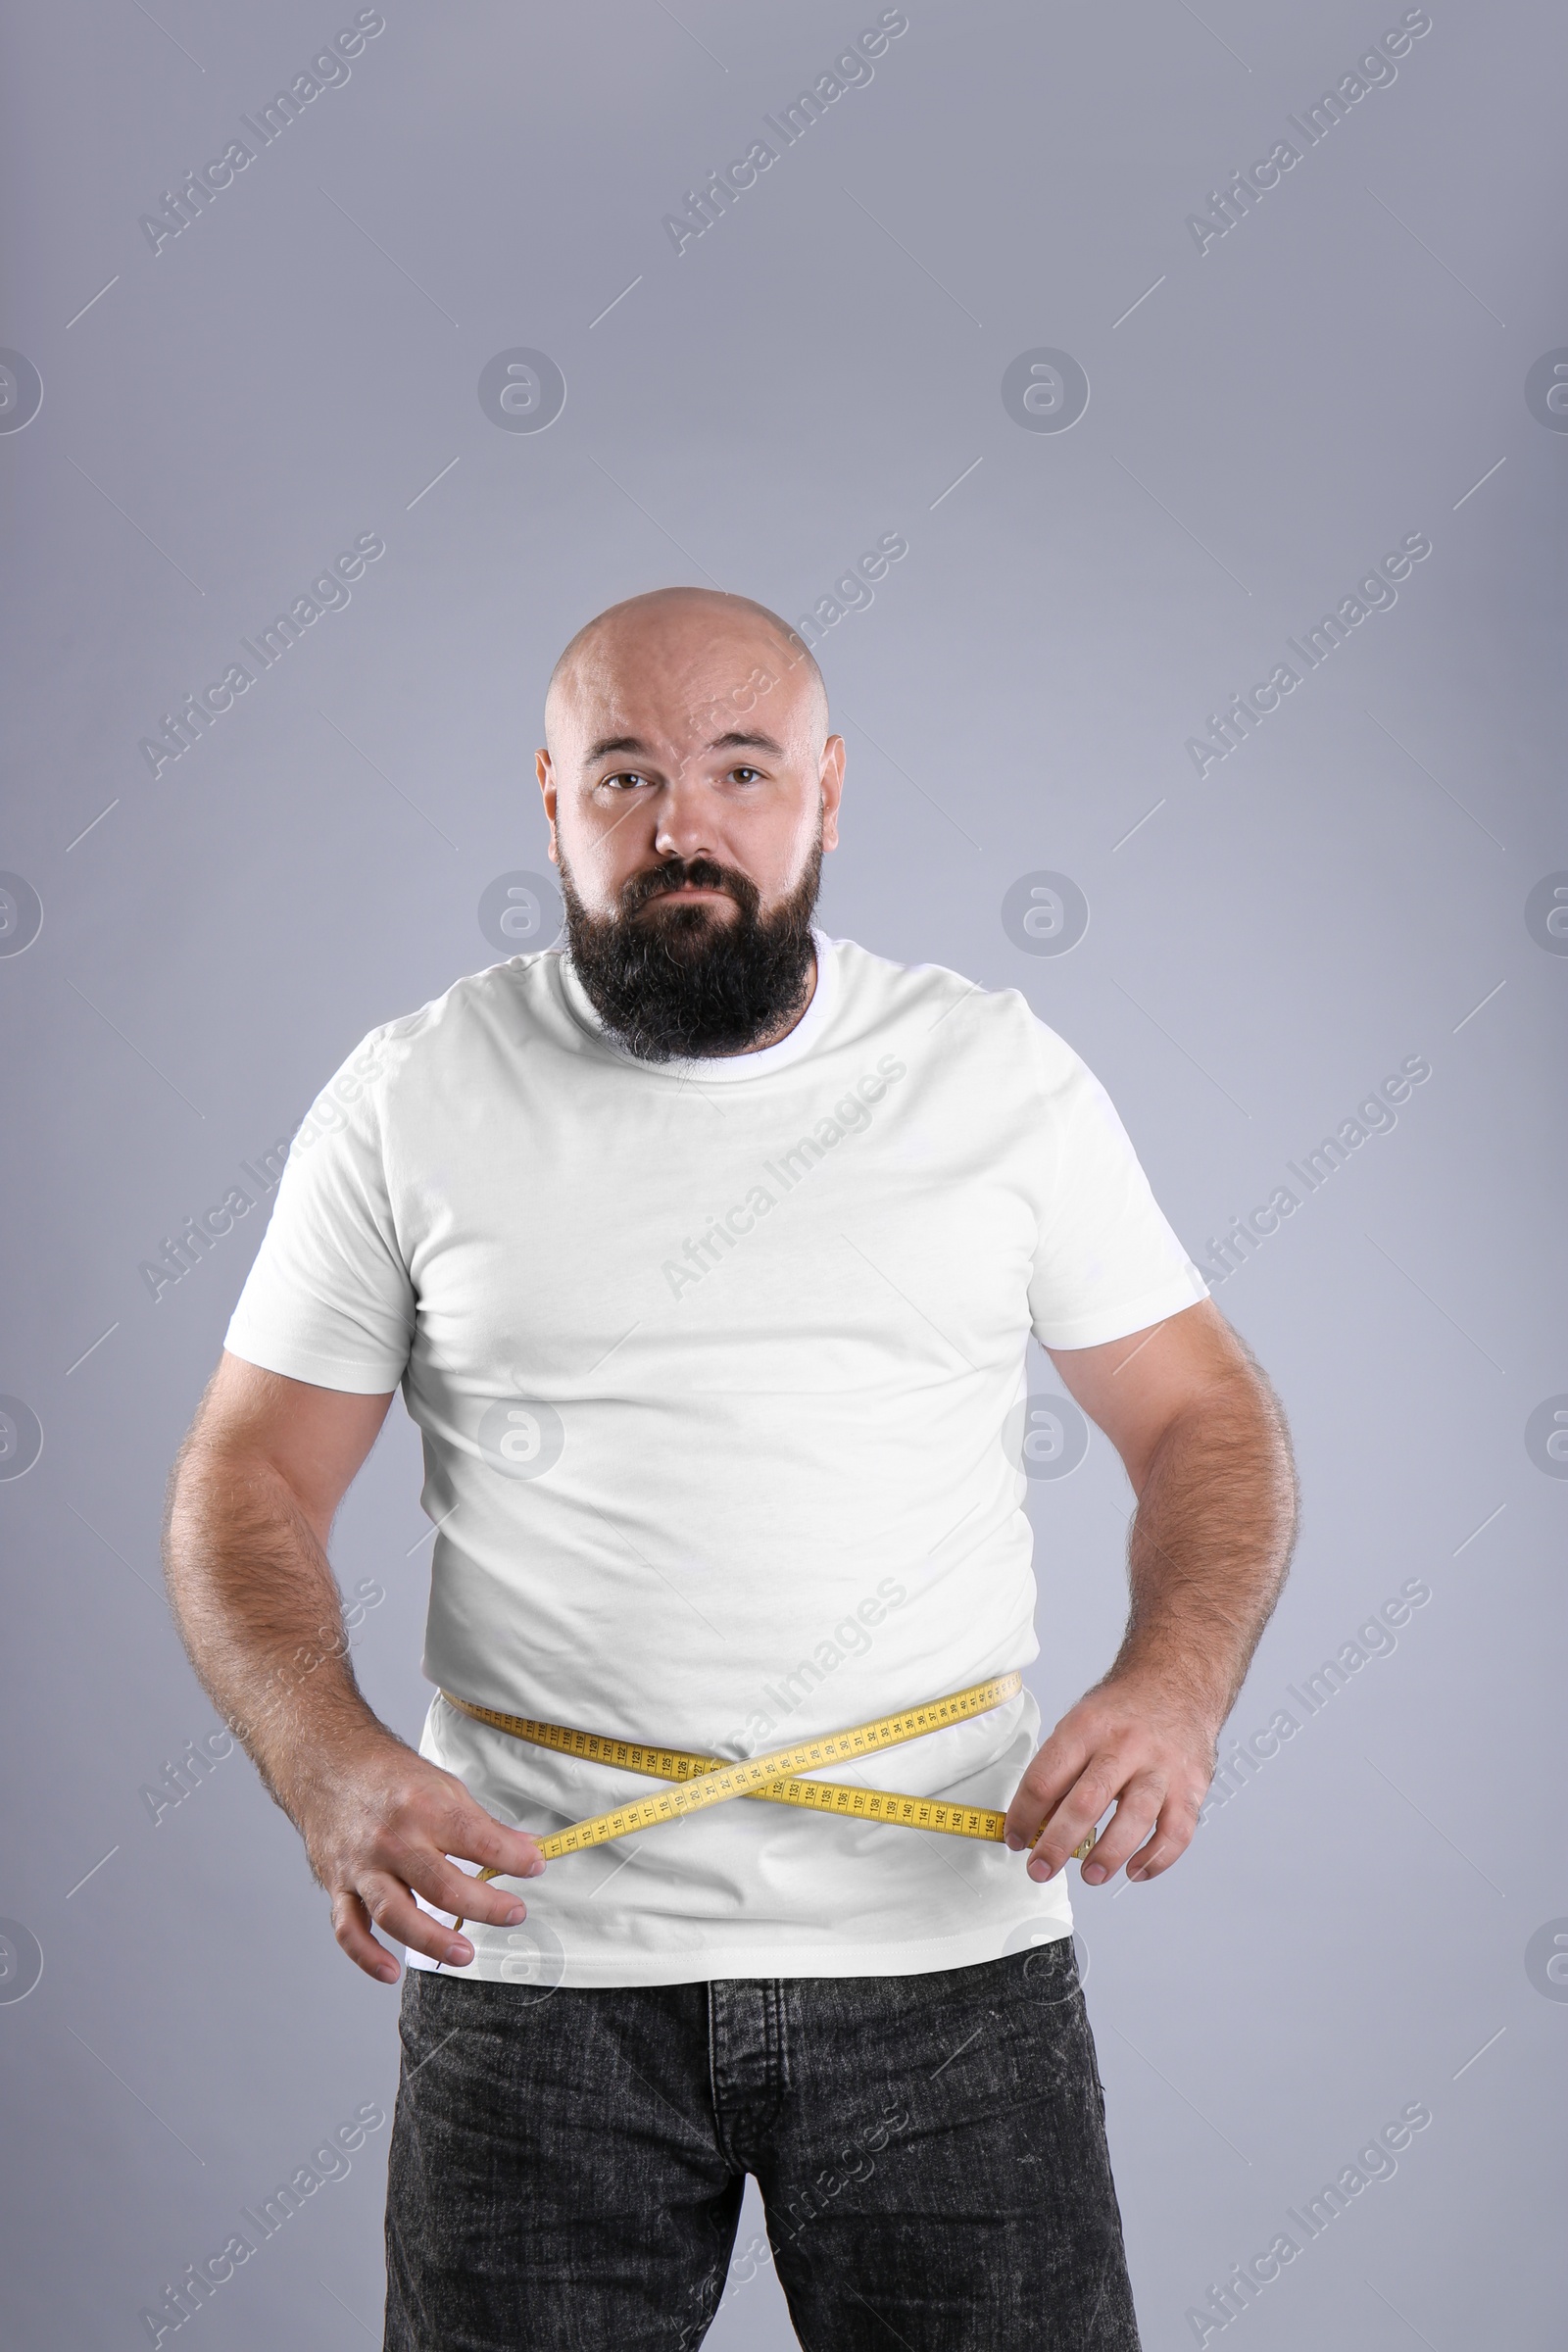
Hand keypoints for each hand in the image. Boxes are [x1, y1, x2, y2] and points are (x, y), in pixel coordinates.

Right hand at [293, 1730, 547, 1980]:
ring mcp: (362, 1867)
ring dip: (433, 1940)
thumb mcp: (444, 1787)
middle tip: (514, 1913)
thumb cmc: (391, 1778)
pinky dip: (367, 1956)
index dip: (512, 1857)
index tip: (536, 1866)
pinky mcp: (338, 1886)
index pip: (476, 1839)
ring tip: (467, 1953)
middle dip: (485, 1905)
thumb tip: (528, 1849)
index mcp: (422, 1807)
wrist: (329, 1767)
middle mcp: (391, 1839)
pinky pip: (349, 1930)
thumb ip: (483, 1825)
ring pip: (396, 1914)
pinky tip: (391, 1973)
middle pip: (441, 1886)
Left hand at [1002, 1673, 1215, 1888]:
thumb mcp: (1081, 1725)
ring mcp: (1161, 1767)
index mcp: (1087, 1728)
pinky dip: (1157, 1859)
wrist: (1177, 1682)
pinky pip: (1177, 1832)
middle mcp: (1125, 1746)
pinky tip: (1135, 1871)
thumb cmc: (1122, 1712)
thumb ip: (1061, 1772)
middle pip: (1086, 1800)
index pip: (1046, 1777)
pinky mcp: (1191, 1787)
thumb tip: (1035, 1824)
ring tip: (1089, 1875)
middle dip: (1057, 1843)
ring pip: (1135, 1817)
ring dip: (1108, 1853)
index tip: (1014, 1838)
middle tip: (1039, 1869)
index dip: (1024, 1814)